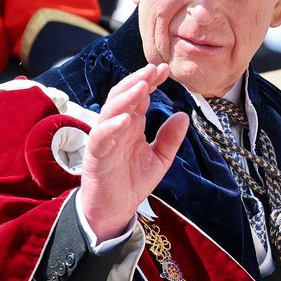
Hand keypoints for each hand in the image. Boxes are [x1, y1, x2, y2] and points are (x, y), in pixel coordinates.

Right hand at [80, 64, 188, 241]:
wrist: (114, 210)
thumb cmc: (132, 182)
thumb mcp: (160, 159)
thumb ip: (170, 138)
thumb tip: (184, 115)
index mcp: (132, 125)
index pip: (140, 97)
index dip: (150, 81)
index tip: (165, 70)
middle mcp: (117, 127)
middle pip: (124, 96)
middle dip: (138, 81)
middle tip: (154, 69)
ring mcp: (105, 139)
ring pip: (111, 110)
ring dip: (126, 96)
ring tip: (142, 85)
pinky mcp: (96, 155)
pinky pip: (101, 136)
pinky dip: (112, 126)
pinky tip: (126, 118)